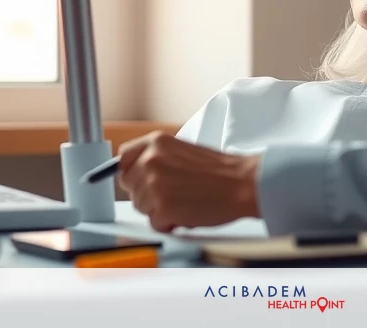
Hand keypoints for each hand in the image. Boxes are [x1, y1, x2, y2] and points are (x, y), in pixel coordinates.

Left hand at [117, 131, 261, 232]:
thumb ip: (157, 159)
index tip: (137, 179)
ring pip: (140, 206)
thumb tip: (137, 175)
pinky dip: (168, 224)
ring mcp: (154, 184)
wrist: (242, 183)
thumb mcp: (182, 151)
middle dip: (146, 194)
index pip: (123, 158)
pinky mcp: (162, 207)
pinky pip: (154, 223)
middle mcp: (151, 160)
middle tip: (172, 194)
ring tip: (183, 202)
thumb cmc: (219, 171)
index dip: (130, 172)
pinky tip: (185, 213)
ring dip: (158, 210)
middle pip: (129, 186)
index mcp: (157, 142)